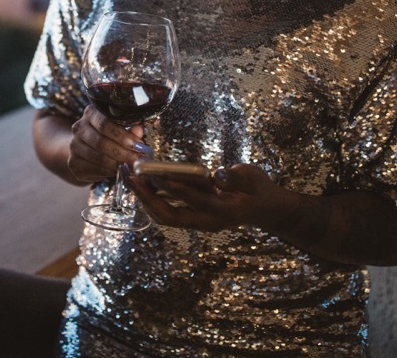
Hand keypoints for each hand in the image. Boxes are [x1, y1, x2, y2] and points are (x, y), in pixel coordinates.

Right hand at [66, 106, 148, 183]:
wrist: (84, 147)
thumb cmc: (107, 135)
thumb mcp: (119, 127)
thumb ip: (129, 128)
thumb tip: (138, 131)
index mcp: (90, 113)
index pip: (105, 123)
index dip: (123, 136)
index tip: (138, 145)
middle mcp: (79, 128)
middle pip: (101, 142)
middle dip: (123, 153)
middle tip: (138, 159)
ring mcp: (74, 146)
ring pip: (99, 158)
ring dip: (118, 164)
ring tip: (132, 166)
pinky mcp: (74, 163)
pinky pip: (95, 170)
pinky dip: (110, 172)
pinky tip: (119, 171)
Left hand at [131, 162, 290, 232]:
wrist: (265, 209)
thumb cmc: (259, 190)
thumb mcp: (254, 178)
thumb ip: (236, 177)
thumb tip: (219, 175)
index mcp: (226, 211)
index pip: (198, 201)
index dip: (178, 188)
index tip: (160, 174)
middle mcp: (209, 221)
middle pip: (171, 217)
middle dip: (148, 198)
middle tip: (133, 177)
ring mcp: (200, 222)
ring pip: (165, 216)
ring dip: (146, 198)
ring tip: (131, 177)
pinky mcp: (194, 217)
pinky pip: (168, 211)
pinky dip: (153, 198)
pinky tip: (143, 182)